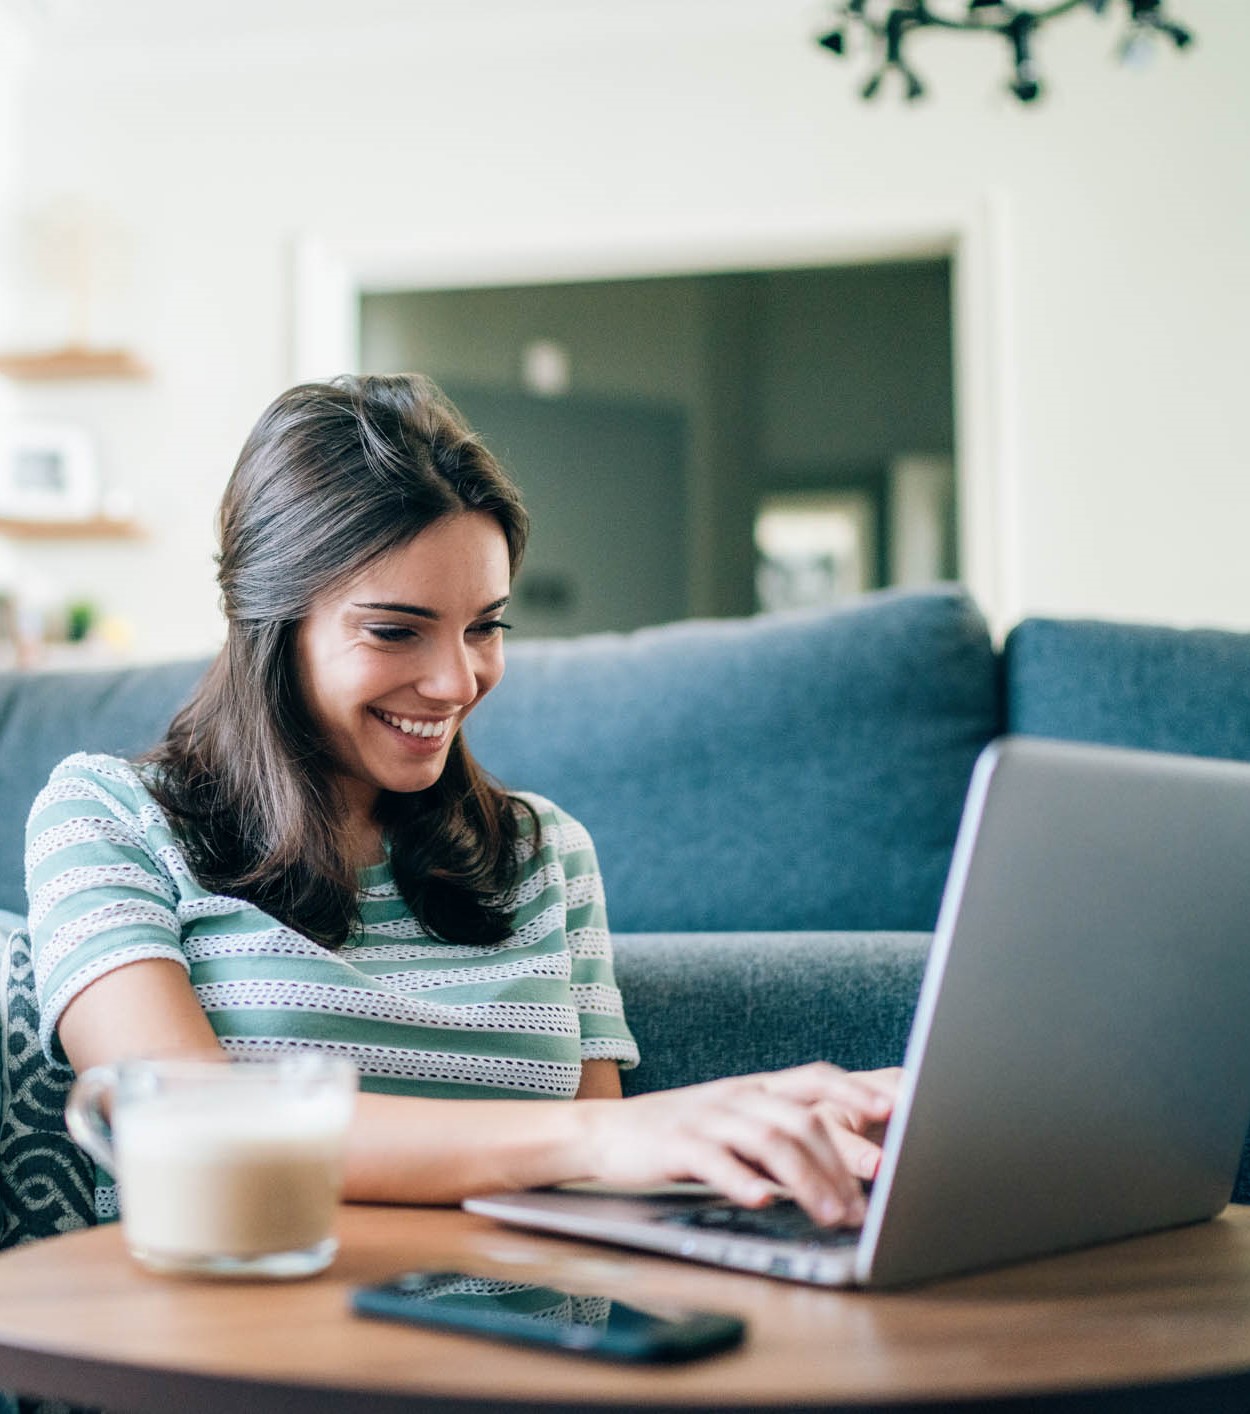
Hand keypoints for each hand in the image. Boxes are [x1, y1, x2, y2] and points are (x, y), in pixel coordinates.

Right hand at [580, 1062, 900, 1226]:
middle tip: (864, 1204)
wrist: (607, 1132)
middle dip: (840, 1161)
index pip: (815, 1079)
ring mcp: (707, 1117)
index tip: (894, 1111)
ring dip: (806, 1180)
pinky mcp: (677, 1143)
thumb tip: (845, 1174)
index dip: (855, 1090)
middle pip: (800, 1118)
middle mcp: (737, 1096)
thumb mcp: (736, 1126)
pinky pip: (715, 1159)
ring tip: (829, 1215)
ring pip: (768, 1140)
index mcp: (756, 1088)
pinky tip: (760, 1201)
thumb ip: (782, 1139)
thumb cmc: (684, 1135)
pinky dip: (741, 1180)